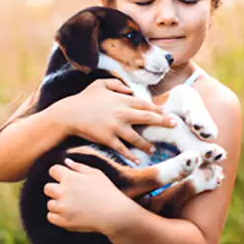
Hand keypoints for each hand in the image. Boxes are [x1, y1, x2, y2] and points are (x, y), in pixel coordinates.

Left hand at [44, 159, 135, 232]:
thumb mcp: (97, 174)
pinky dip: (57, 216)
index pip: (53, 170)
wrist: (115, 214)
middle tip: (69, 194)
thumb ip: (80, 167)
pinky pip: (51, 217)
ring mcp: (63, 208)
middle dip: (56, 189)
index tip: (66, 178)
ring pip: (50, 204)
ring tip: (73, 206)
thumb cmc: (108, 192)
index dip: (59, 173)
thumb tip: (66, 161)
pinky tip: (68, 214)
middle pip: (47, 188)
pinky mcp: (64, 221)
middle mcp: (63, 192)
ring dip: (58, 204)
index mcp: (70, 178)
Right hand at [54, 79, 177, 158]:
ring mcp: (116, 127)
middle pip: (147, 118)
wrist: (69, 114)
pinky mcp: (108, 139)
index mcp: (121, 100)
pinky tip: (138, 160)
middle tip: (174, 125)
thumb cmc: (84, 98)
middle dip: (163, 121)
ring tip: (153, 149)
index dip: (158, 109)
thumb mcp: (100, 84)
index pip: (145, 104)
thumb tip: (129, 89)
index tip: (168, 113)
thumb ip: (117, 84)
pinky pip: (123, 149)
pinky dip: (131, 155)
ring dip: (147, 144)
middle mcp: (122, 113)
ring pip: (137, 137)